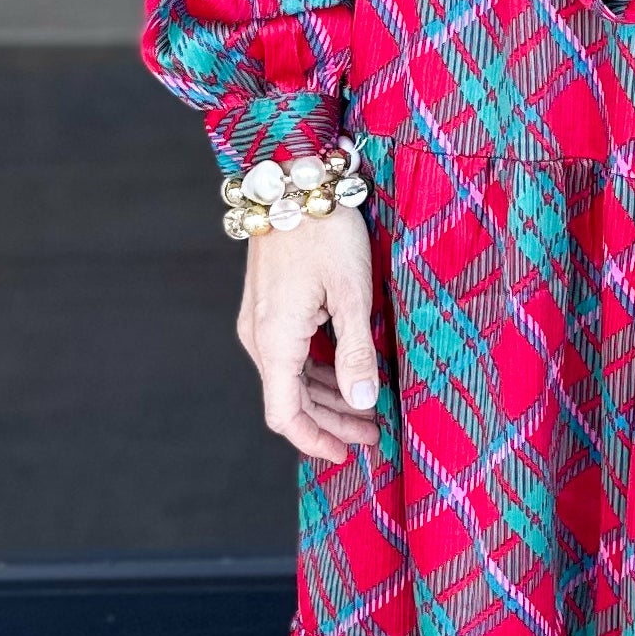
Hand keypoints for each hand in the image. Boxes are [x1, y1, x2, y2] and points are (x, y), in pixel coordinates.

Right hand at [237, 208, 381, 465]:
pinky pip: (291, 355)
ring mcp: (261, 322)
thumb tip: (363, 404)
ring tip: (369, 410)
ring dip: (328, 399)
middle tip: (375, 434)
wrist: (291, 179)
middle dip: (332, 423)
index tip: (349, 456)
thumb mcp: (353, 294)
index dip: (315, 442)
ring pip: (291, 379)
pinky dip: (318, 374)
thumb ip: (356, 352)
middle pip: (290, 400)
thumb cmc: (326, 232)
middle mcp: (259, 337)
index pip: (285, 415)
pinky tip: (349, 375)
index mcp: (275, 341)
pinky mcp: (269, 307)